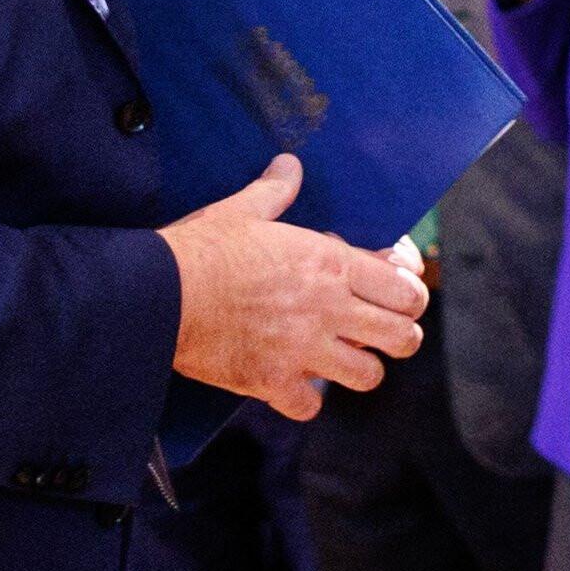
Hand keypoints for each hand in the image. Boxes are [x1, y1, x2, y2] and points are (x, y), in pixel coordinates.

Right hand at [161, 154, 430, 420]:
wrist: (158, 293)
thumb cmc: (203, 247)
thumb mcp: (243, 210)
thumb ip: (276, 191)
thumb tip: (290, 165)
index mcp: (331, 264)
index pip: (405, 289)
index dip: (411, 296)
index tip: (401, 299)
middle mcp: (328, 309)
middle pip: (402, 338)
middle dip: (401, 337)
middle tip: (386, 334)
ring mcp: (303, 350)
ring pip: (367, 376)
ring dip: (360, 370)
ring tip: (345, 360)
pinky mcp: (272, 382)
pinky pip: (309, 406)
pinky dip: (304, 400)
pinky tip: (293, 384)